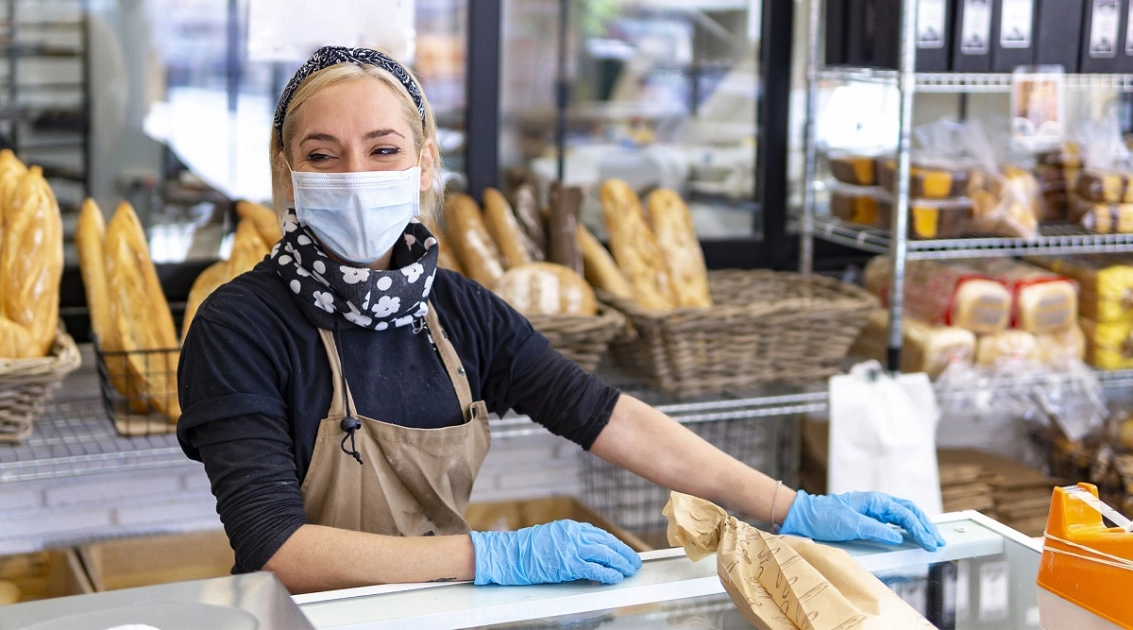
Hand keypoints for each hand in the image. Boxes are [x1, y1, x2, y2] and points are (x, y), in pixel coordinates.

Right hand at [469, 519, 641, 585]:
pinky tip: (615, 578)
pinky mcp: (569, 563)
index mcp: (572, 528)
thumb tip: (590, 555)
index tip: (625, 552)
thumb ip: (573, 543)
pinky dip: (607, 574)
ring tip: (629, 571)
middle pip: (608, 544)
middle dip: (624, 554)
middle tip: (634, 563)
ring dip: (620, 564)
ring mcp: (573, 548)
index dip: (616, 545)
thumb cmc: (529, 549)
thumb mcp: (554, 537)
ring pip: (605, 555)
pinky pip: (594, 569)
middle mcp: (575, 535)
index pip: (602, 536)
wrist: (511, 554)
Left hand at [779, 490, 945, 551]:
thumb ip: (875, 529)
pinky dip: (907, 528)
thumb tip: (898, 537)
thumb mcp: (850, 524)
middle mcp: (876, 503)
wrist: (804, 516)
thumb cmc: (824, 517)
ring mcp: (873, 510)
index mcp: (875, 501)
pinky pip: (893, 522)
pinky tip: (913, 536)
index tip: (930, 542)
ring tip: (931, 539)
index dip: (920, 529)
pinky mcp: (868, 519)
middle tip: (938, 541)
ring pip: (903, 516)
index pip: (905, 514)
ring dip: (918, 527)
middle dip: (926, 526)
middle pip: (909, 512)